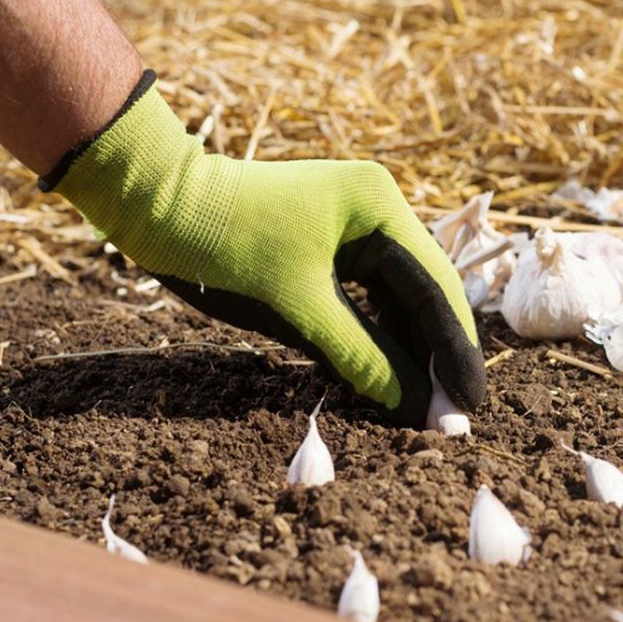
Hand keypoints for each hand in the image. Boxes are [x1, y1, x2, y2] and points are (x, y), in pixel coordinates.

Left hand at [45, 72, 484, 425]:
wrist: (153, 205)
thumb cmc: (224, 246)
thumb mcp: (297, 308)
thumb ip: (362, 356)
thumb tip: (416, 407)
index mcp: (378, 206)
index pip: (434, 287)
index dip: (455, 350)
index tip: (469, 405)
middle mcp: (377, 208)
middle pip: (424, 292)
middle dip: (438, 354)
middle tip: (454, 415)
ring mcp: (354, 224)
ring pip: (398, 298)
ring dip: (410, 350)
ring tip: (426, 406)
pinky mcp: (329, 242)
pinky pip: (367, 296)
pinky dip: (377, 336)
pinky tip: (389, 377)